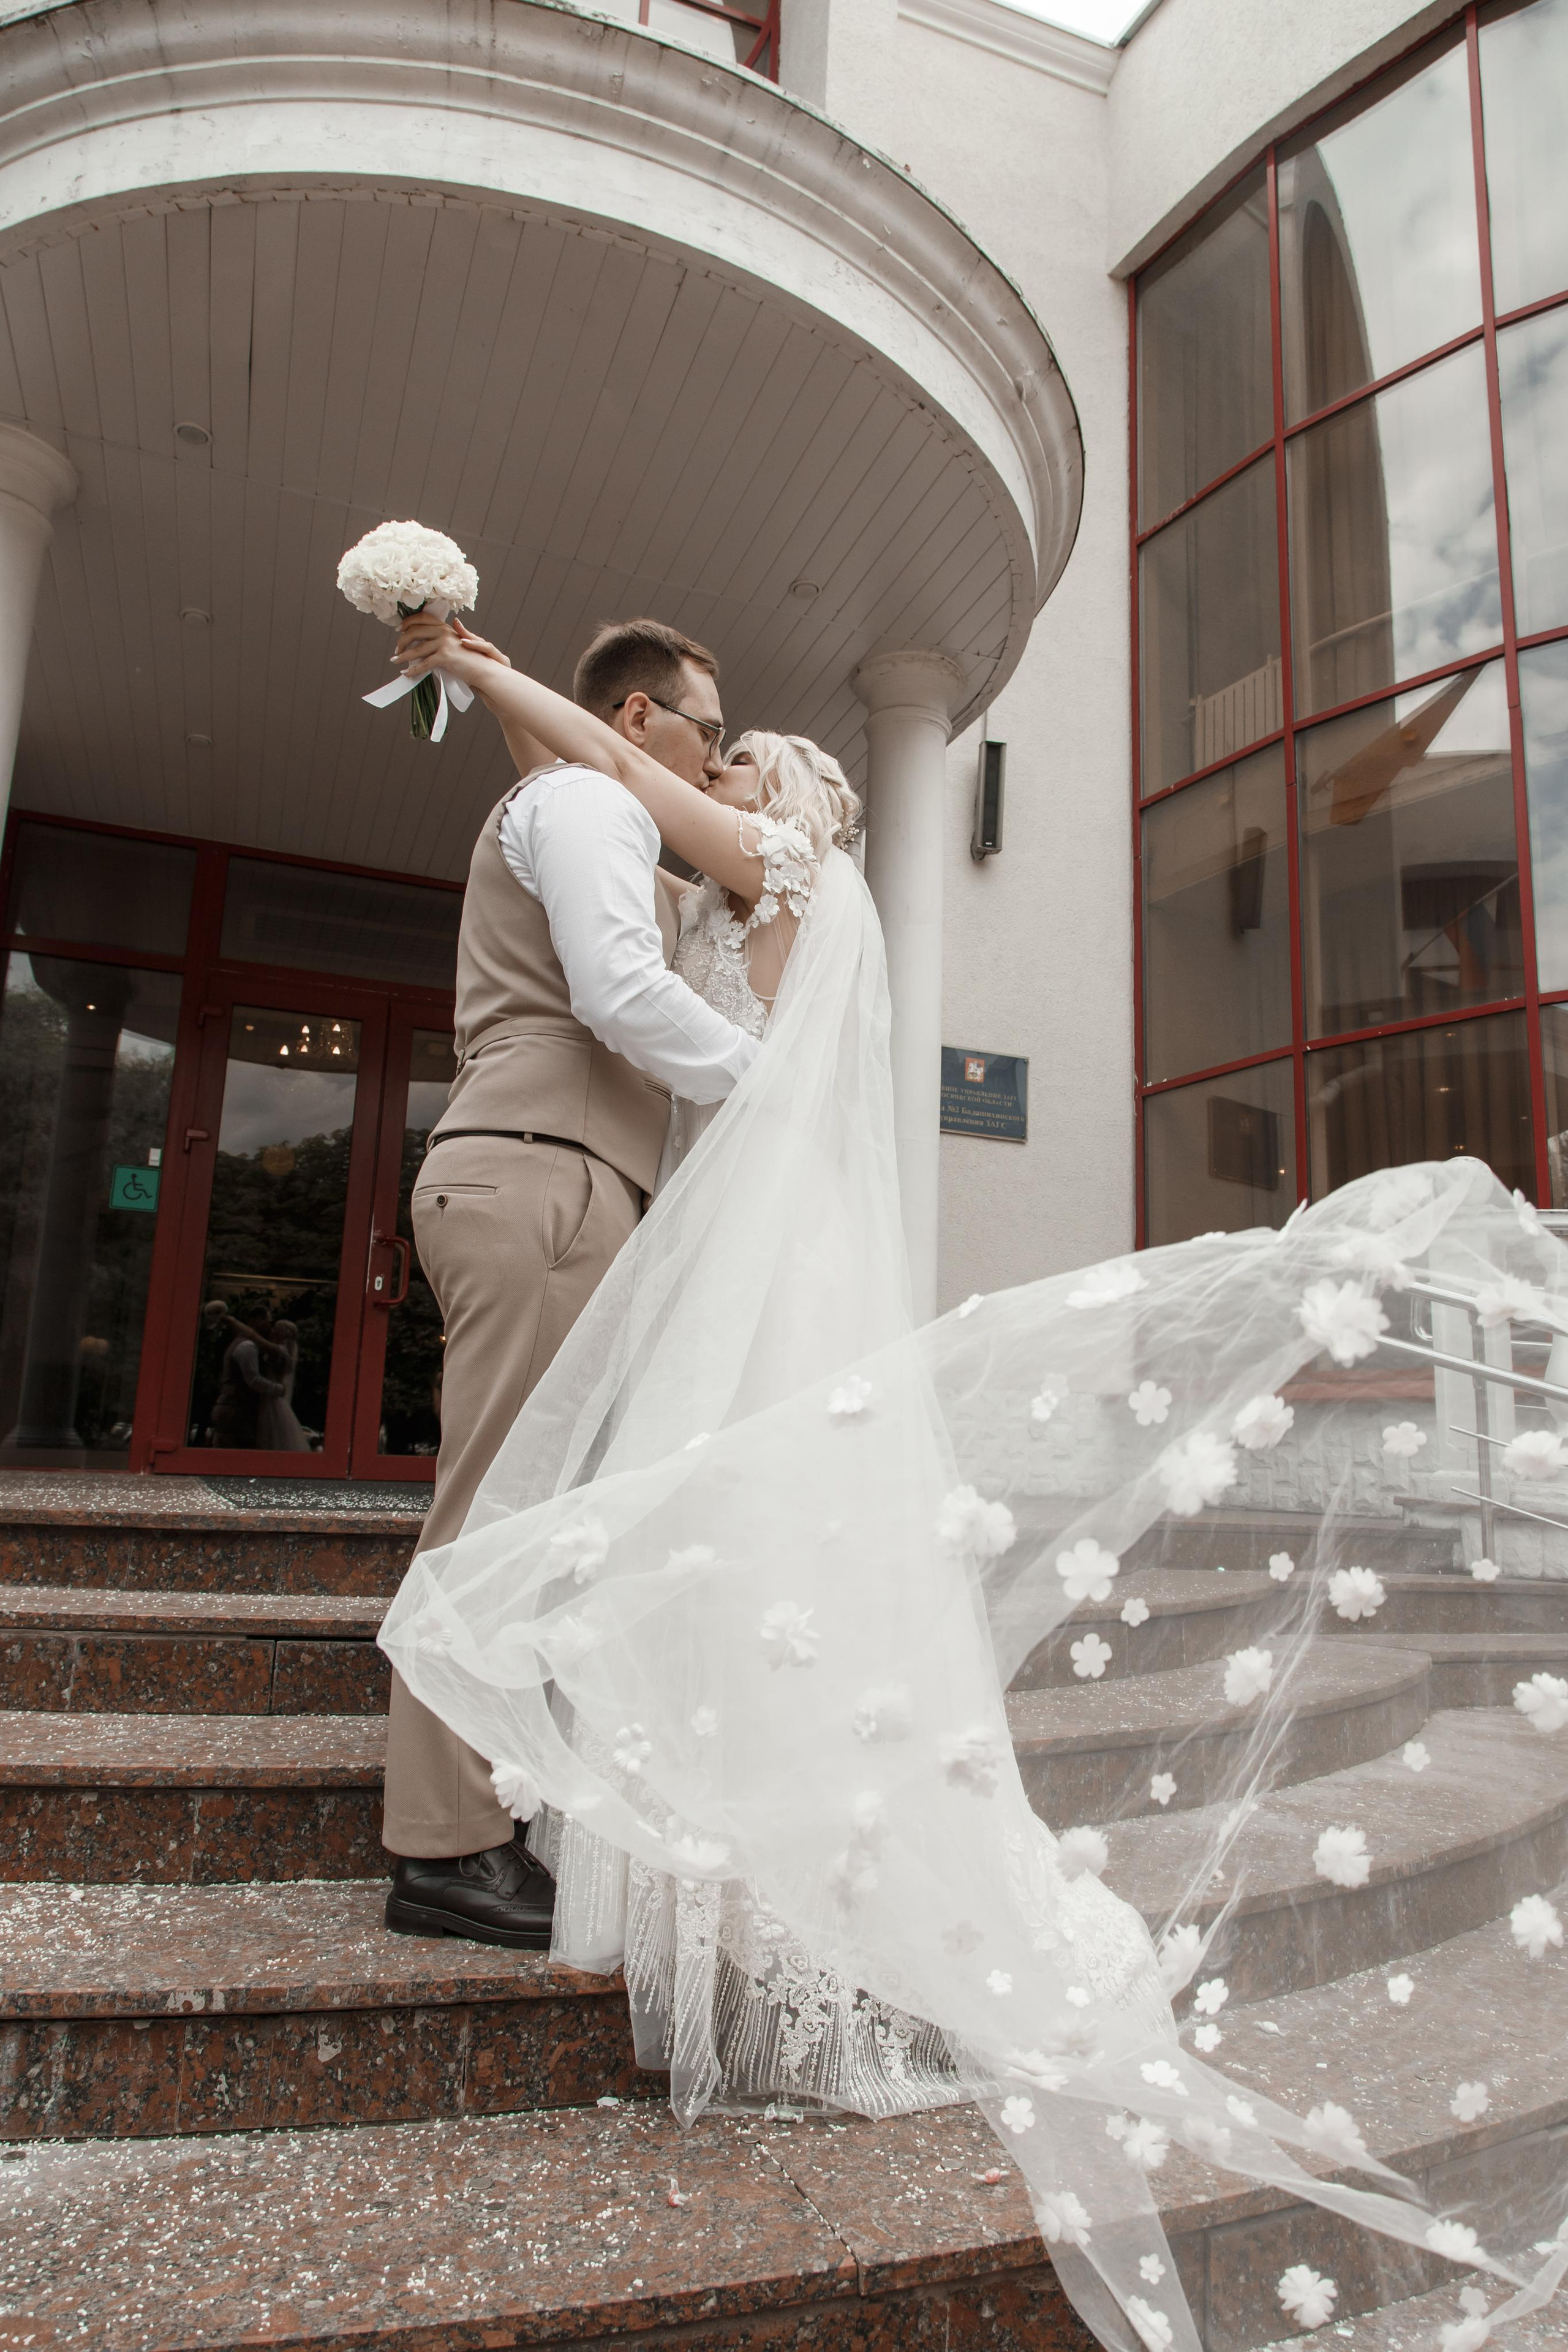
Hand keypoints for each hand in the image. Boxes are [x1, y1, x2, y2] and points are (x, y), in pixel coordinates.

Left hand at [393, 612, 509, 682]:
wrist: (483, 670)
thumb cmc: (469, 661)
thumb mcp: (454, 646)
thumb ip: (441, 641)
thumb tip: (424, 642)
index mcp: (445, 627)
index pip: (422, 618)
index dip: (408, 623)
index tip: (398, 630)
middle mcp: (444, 632)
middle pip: (415, 631)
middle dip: (402, 641)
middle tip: (396, 650)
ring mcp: (444, 643)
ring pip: (417, 649)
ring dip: (404, 656)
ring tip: (396, 661)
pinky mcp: (445, 657)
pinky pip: (424, 663)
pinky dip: (413, 669)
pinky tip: (407, 673)